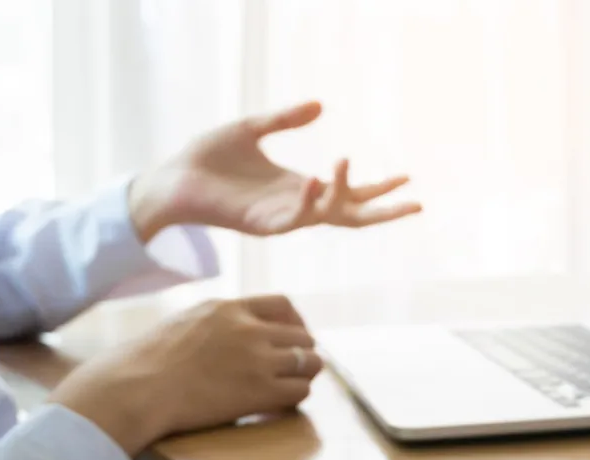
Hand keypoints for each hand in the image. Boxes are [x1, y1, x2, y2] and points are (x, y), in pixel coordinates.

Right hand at [46, 295, 323, 456]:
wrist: (135, 389)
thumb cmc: (145, 363)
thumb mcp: (184, 321)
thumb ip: (216, 323)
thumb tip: (232, 335)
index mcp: (228, 308)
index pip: (283, 304)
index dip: (294, 322)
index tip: (291, 337)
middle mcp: (249, 329)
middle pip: (302, 335)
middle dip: (302, 351)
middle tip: (294, 368)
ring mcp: (257, 359)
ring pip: (310, 361)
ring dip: (305, 374)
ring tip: (292, 386)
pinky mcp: (260, 391)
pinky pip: (300, 390)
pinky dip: (296, 397)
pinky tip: (281, 404)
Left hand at [128, 101, 421, 241]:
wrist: (171, 178)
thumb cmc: (208, 157)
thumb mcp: (251, 129)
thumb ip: (285, 119)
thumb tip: (320, 105)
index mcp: (300, 187)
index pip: (351, 193)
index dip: (379, 187)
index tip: (408, 177)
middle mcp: (298, 206)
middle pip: (353, 216)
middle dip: (385, 211)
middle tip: (418, 203)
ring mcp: (282, 218)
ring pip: (327, 215)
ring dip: (341, 193)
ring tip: (345, 161)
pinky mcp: (262, 224)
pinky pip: (294, 217)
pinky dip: (308, 200)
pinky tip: (315, 179)